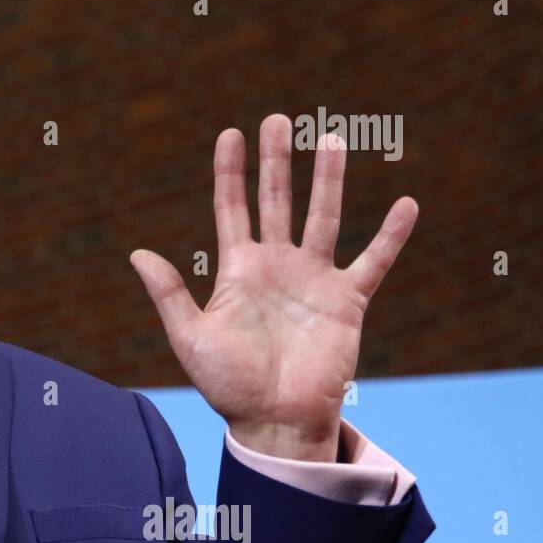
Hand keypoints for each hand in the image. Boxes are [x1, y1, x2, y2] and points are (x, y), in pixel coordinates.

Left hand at [130, 114, 417, 461]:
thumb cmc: (228, 386)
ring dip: (329, 179)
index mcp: (238, 270)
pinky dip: (391, 235)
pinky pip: (374, 261)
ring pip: (323, 217)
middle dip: (278, 161)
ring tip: (333, 137)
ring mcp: (313, 280)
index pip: (232, 208)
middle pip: (277, 201)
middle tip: (278, 119)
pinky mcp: (347, 301)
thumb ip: (169, 294)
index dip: (231, 172)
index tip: (231, 133)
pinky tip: (406, 203)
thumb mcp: (190, 337)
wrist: (274, 422)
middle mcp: (277, 266)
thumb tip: (136, 253)